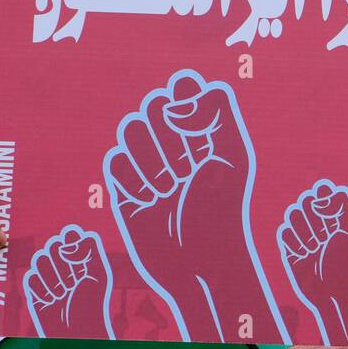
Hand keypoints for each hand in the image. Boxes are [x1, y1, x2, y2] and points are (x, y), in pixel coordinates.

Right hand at [24, 225, 115, 338]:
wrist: (76, 330)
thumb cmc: (91, 302)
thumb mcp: (98, 274)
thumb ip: (89, 250)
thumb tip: (67, 241)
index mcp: (81, 256)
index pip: (69, 235)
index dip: (70, 242)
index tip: (76, 257)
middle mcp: (63, 262)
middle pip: (51, 246)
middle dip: (62, 265)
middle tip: (73, 281)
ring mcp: (48, 275)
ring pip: (39, 261)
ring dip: (53, 280)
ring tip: (63, 293)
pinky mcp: (35, 289)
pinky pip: (31, 279)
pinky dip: (43, 291)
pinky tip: (52, 301)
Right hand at [103, 69, 286, 342]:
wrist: (200, 261)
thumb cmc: (223, 210)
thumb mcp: (232, 155)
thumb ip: (215, 111)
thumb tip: (175, 99)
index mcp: (204, 130)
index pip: (183, 87)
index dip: (184, 100)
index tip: (196, 128)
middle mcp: (175, 142)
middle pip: (152, 105)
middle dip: (168, 135)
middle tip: (186, 169)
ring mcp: (148, 163)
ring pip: (130, 130)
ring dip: (151, 159)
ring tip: (170, 189)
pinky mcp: (126, 188)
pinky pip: (115, 163)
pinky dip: (133, 181)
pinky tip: (150, 201)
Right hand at [277, 180, 347, 345]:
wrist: (332, 290)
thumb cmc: (345, 260)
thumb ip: (341, 203)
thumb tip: (317, 195)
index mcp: (334, 214)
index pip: (322, 189)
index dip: (322, 197)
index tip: (330, 214)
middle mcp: (318, 221)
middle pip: (304, 199)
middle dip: (314, 218)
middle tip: (324, 236)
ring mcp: (303, 233)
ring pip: (291, 214)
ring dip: (304, 232)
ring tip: (315, 249)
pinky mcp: (290, 247)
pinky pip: (283, 232)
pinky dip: (294, 243)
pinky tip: (304, 255)